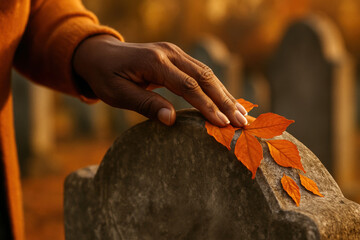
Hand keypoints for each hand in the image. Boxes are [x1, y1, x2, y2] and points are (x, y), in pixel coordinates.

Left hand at [73, 35, 246, 126]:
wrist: (99, 54)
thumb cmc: (105, 76)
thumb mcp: (118, 94)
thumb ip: (145, 104)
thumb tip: (172, 120)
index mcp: (154, 61)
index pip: (188, 86)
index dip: (207, 105)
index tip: (222, 123)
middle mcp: (169, 53)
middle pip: (205, 77)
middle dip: (225, 101)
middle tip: (242, 122)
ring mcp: (174, 52)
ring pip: (207, 73)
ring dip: (225, 94)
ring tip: (242, 115)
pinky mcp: (176, 57)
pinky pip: (201, 72)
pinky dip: (216, 88)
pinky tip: (227, 100)